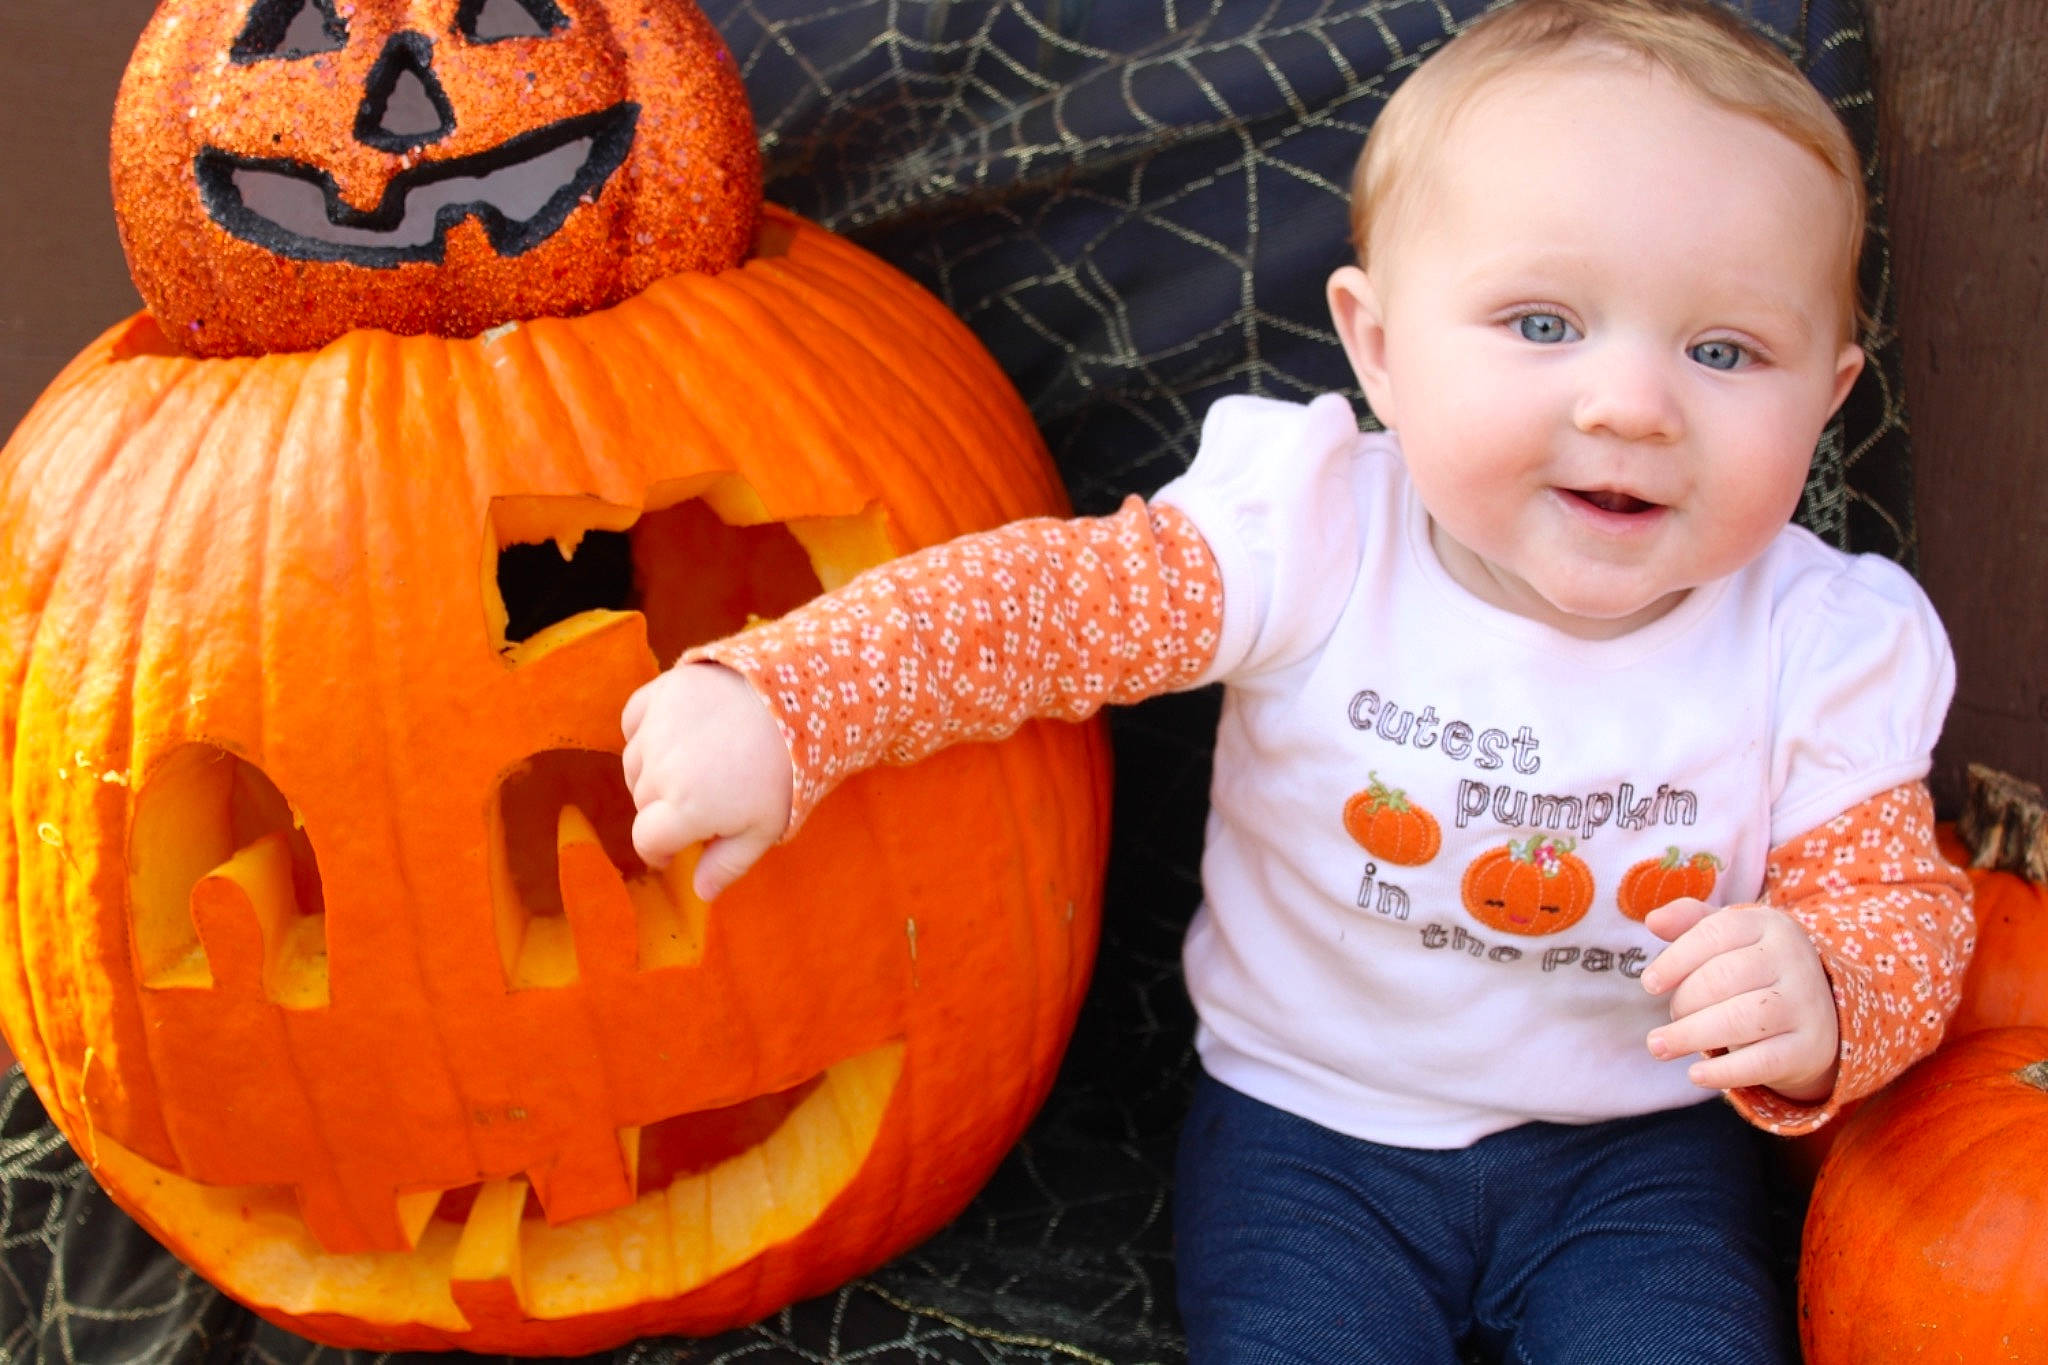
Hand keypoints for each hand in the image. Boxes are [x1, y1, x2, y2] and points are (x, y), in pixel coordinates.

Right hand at [620, 662, 792, 900]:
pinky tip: (677, 735)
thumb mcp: (765, 828)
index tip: (675, 850)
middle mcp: (661, 770)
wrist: (798, 701)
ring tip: (696, 766)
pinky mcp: (660, 692)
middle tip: (705, 799)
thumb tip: (700, 893)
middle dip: (666, 809)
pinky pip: (634, 722)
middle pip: (643, 802)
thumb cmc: (784, 771)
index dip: (660, 851)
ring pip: (635, 764)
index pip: (646, 840)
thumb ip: (727, 864)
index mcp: (685, 810)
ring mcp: (657, 728)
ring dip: (655, 771)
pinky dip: (647, 732)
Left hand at [1639, 899, 1838, 1102]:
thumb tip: (1653, 920)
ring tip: (1659, 1046)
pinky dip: (1724, 1071)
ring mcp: (1806, 1004)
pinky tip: (1695, 1076)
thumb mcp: (1728, 936)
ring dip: (1691, 1035)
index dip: (1675, 960)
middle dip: (1684, 1001)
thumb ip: (1689, 921)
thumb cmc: (1754, 968)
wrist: (1817, 1012)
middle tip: (1670, 1017)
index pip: (1715, 933)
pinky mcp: (1810, 1047)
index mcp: (1768, 924)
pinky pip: (1763, 1061)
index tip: (1649, 984)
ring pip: (1741, 1019)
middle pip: (1723, 977)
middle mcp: (1793, 959)